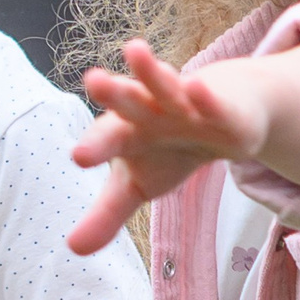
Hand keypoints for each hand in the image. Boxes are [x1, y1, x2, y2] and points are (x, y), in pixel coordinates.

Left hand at [70, 39, 269, 255]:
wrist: (225, 114)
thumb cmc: (171, 147)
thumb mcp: (139, 184)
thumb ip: (106, 214)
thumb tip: (73, 249)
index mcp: (127, 131)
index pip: (107, 138)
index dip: (94, 146)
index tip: (78, 157)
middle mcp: (153, 112)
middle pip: (130, 101)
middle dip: (113, 92)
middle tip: (93, 80)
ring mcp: (187, 106)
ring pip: (168, 86)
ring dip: (152, 70)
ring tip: (135, 50)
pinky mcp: (223, 109)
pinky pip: (213, 102)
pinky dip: (206, 97)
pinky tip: (197, 89)